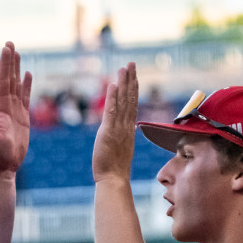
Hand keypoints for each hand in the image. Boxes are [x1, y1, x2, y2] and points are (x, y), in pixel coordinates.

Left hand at [0, 42, 31, 173]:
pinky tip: (27, 75)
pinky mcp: (22, 117)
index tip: (7, 48)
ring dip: (16, 69)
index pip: (3, 80)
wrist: (2, 164)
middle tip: (9, 42)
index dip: (4, 64)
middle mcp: (5, 105)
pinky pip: (25, 96)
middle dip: (9, 61)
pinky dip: (26, 85)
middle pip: (8, 78)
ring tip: (17, 53)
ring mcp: (14, 110)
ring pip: (16, 84)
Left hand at [91, 62, 137, 183]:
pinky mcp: (108, 132)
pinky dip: (113, 98)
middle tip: (131, 64)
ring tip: (124, 68)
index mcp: (128, 129)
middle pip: (130, 98)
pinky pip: (112, 112)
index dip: (133, 89)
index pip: (132, 104)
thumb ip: (122, 136)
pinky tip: (113, 85)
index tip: (134, 76)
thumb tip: (126, 129)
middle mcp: (126, 125)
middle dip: (131, 80)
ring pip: (123, 101)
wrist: (113, 179)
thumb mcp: (120, 147)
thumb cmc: (115, 168)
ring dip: (123, 83)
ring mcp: (118, 128)